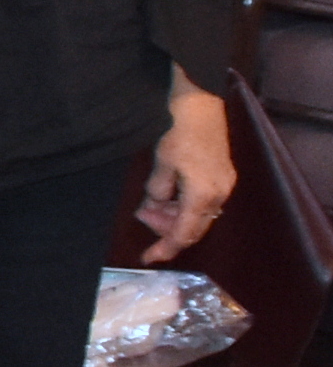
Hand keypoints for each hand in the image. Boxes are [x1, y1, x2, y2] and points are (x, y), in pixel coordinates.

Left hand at [137, 79, 235, 261]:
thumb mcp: (161, 164)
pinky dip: (184, 204)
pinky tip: (167, 194)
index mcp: (203, 196)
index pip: (184, 233)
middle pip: (193, 227)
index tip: (148, 258)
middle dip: (166, 227)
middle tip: (142, 213)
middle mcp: (219, 196)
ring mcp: (224, 187)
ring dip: (173, 215)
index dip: (165, 248)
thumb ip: (158, 191)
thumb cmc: (180, 134)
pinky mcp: (223, 178)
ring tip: (150, 203)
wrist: (203, 109)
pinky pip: (203, 202)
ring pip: (198, 215)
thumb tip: (156, 205)